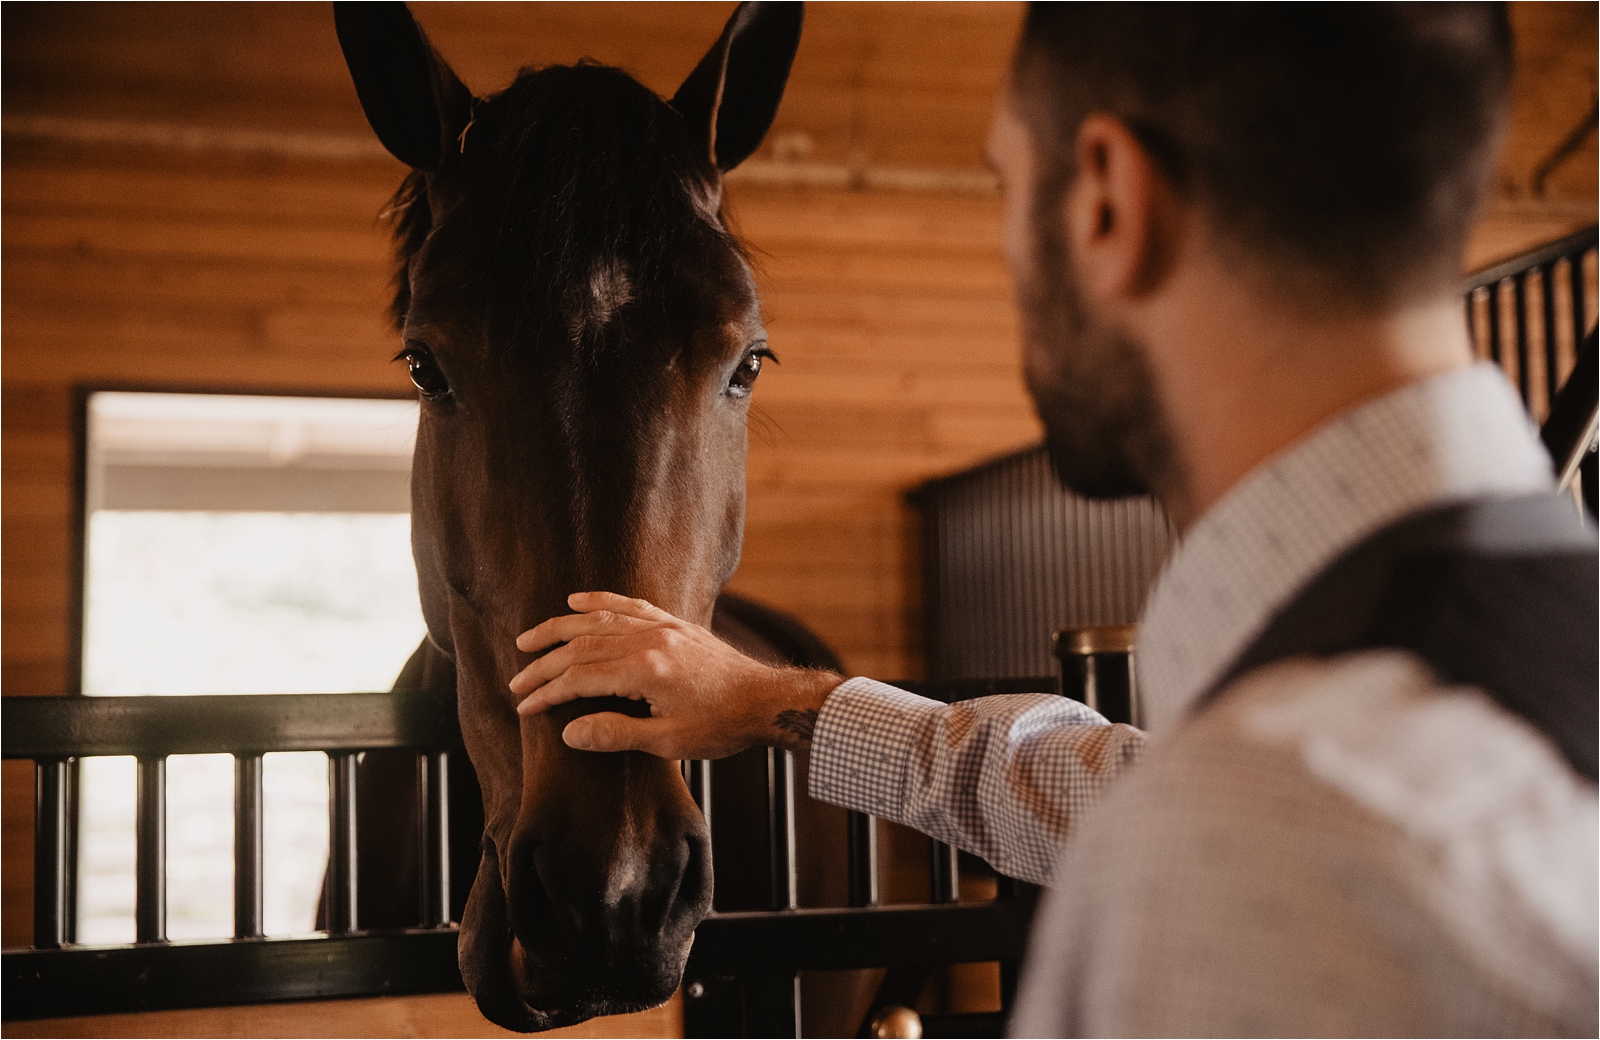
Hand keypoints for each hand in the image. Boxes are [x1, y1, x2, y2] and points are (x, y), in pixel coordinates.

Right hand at [510, 592, 840, 757]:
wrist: (765, 700)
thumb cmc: (721, 726)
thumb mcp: (668, 742)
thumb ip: (616, 734)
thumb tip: (568, 732)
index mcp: (645, 670)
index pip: (580, 677)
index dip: (548, 692)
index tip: (524, 706)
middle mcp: (649, 640)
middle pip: (582, 646)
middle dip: (545, 664)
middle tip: (516, 681)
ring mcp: (661, 627)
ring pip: (599, 620)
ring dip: (560, 628)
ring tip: (529, 640)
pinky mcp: (673, 624)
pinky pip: (629, 605)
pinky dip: (599, 601)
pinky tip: (577, 601)